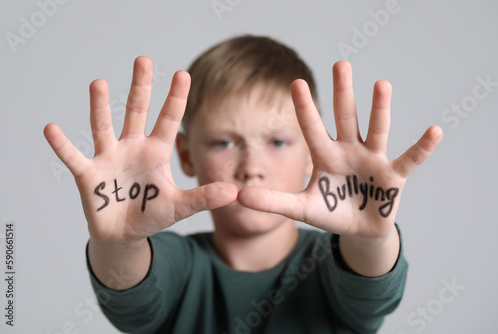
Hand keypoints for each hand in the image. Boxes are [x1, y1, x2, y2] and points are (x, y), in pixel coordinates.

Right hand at [44, 57, 236, 243]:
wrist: (125, 234)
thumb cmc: (151, 214)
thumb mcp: (180, 206)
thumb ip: (203, 198)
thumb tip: (234, 193)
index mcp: (156, 152)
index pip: (169, 120)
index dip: (176, 99)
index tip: (184, 73)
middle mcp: (132, 148)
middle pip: (136, 112)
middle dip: (141, 87)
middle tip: (144, 60)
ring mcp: (109, 159)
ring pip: (104, 127)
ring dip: (101, 106)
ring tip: (99, 83)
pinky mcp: (89, 175)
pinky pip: (73, 157)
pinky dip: (62, 145)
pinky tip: (51, 128)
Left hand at [238, 61, 441, 238]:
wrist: (358, 230)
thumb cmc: (330, 213)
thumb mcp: (300, 208)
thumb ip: (273, 201)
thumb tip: (239, 196)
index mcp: (326, 156)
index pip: (313, 129)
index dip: (305, 108)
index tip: (296, 82)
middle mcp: (349, 151)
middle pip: (346, 118)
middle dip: (343, 93)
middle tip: (340, 64)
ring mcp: (372, 161)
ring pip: (376, 130)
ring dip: (379, 109)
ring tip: (381, 84)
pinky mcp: (393, 176)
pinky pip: (409, 158)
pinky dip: (422, 147)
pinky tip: (434, 130)